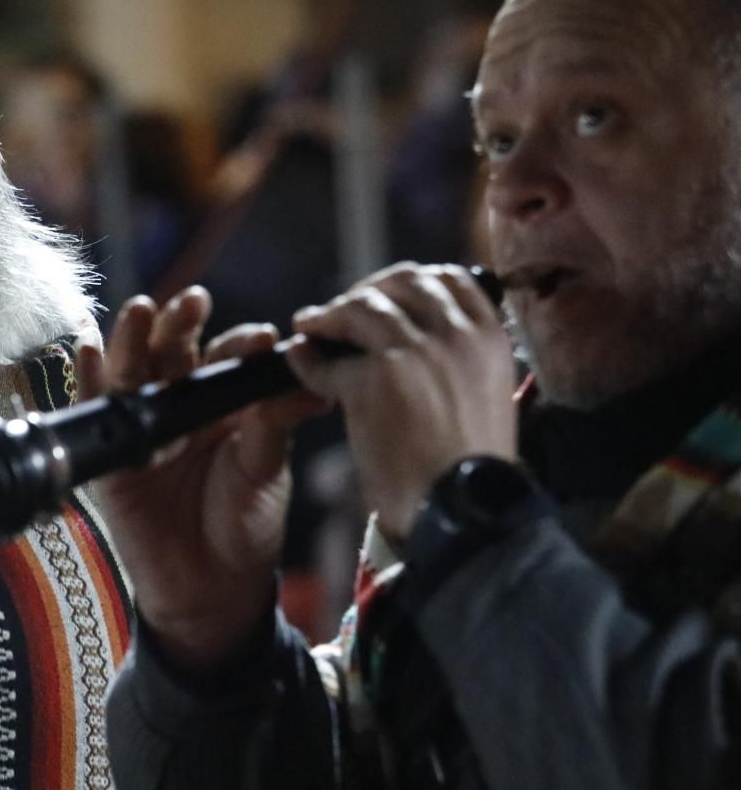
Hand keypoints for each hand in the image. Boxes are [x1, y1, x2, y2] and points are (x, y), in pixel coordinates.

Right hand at [84, 288, 324, 671]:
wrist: (211, 589)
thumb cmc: (244, 526)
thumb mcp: (265, 472)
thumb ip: (272, 425)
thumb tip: (305, 383)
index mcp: (223, 406)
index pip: (228, 361)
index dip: (242, 346)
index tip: (264, 339)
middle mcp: (180, 409)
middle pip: (174, 353)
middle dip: (181, 324)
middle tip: (194, 301)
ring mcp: (142, 430)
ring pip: (132, 372)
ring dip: (132, 339)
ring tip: (141, 311)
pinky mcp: (111, 457)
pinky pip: (95, 411)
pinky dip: (88, 379)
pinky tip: (86, 348)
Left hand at [286, 263, 516, 543]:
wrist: (463, 509)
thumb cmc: (470, 470)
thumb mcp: (486, 398)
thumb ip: (461, 362)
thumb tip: (423, 343)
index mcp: (490, 337)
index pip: (449, 279)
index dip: (408, 283)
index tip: (383, 296)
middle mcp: (457, 334)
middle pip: (403, 282)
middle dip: (366, 289)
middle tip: (340, 309)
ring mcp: (416, 351)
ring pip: (362, 307)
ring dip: (330, 314)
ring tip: (309, 326)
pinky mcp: (376, 378)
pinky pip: (328, 357)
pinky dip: (307, 357)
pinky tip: (298, 362)